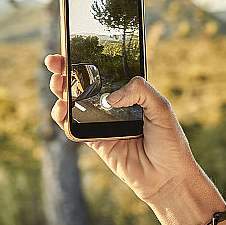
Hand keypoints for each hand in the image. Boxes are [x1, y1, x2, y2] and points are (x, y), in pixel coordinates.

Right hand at [44, 54, 201, 203]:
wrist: (168, 178)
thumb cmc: (170, 142)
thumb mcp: (161, 108)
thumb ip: (140, 91)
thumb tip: (110, 97)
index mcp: (129, 93)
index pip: (104, 70)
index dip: (87, 59)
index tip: (72, 46)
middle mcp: (113, 106)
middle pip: (84, 84)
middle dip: (66, 71)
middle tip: (55, 62)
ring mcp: (103, 123)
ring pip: (74, 103)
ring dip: (61, 91)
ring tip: (57, 83)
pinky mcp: (96, 142)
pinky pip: (74, 128)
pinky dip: (63, 119)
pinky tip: (60, 109)